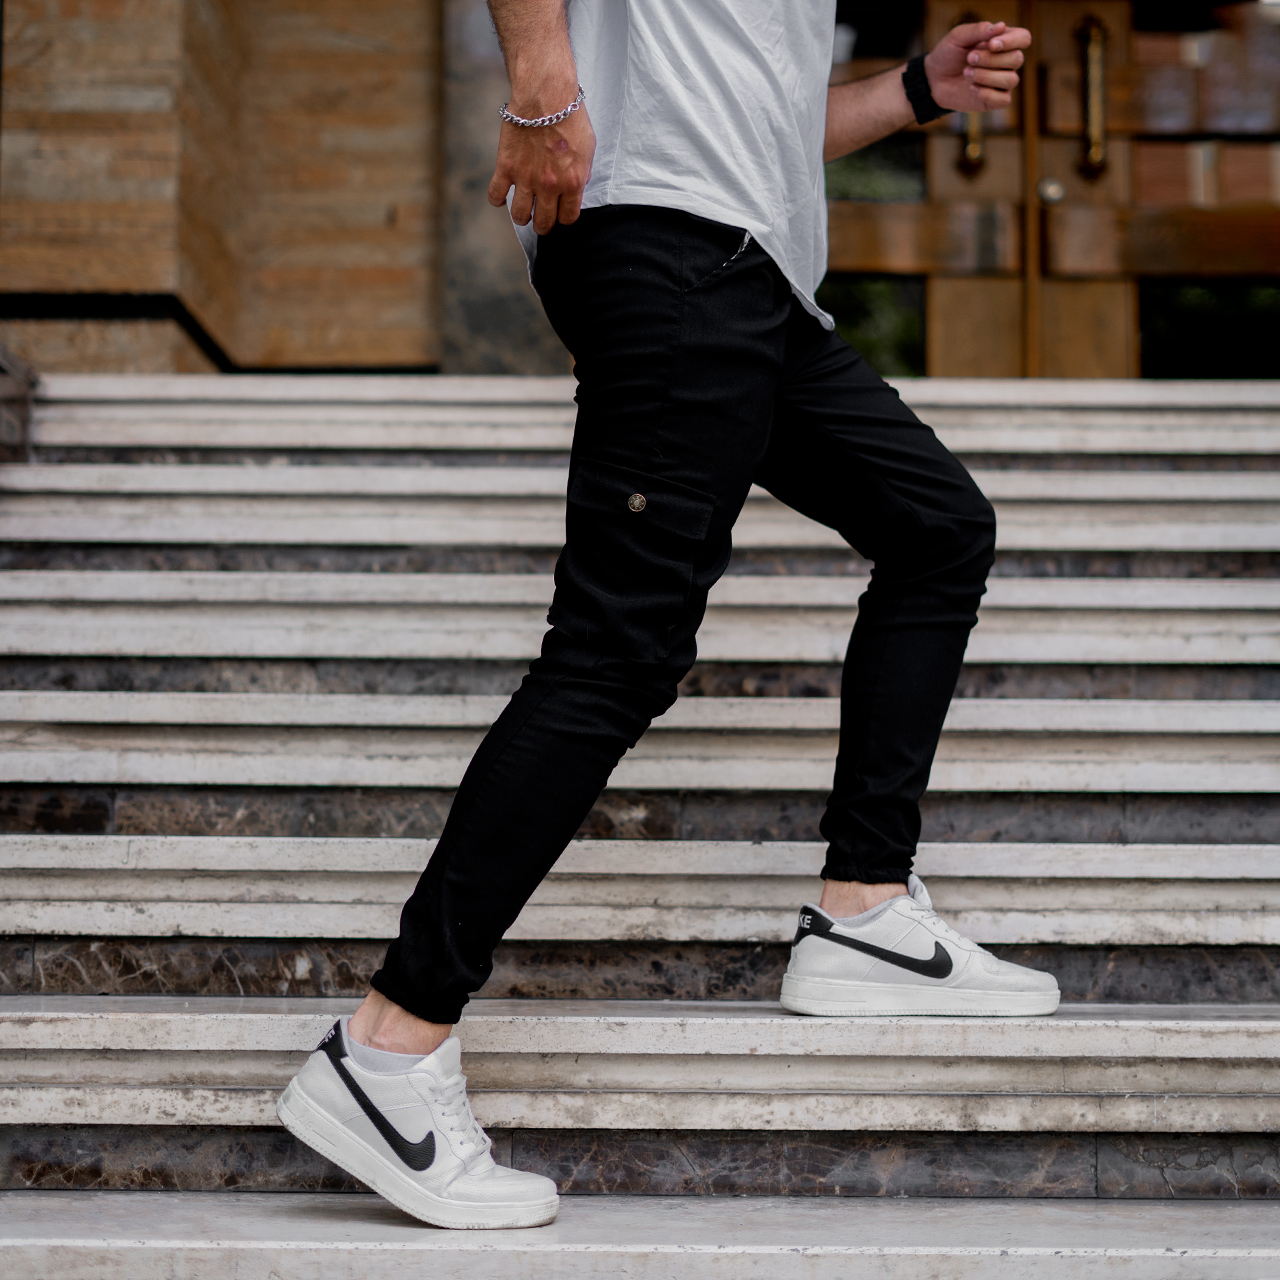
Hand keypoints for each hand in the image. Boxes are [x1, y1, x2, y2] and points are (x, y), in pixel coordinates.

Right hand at [486, 100, 595, 234]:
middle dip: (543, 225)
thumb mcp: (588, 149)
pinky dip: (498, 199)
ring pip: (520, 216)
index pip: (568, 218)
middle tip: (540, 219)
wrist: (546, 95)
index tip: (560, 213)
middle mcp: (549, 186)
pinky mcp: (506, 167)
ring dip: (522, 216)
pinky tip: (503, 195)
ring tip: (523, 210)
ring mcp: (526, 179)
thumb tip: (575, 188)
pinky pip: (496, 196)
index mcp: (573, 183)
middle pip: (544, 223)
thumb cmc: (570, 117)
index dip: (564, 217)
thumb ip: (582, 173)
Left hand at [924, 20, 1030, 113]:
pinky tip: (972, 89)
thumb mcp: (959, 37)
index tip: (991, 44)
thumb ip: (978, 30)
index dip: (1012, 41)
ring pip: (1011, 79)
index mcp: (1003, 42)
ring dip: (986, 76)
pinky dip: (987, 94)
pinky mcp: (995, 100)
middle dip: (991, 59)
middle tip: (969, 58)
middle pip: (1017, 59)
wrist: (934, 79)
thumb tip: (1001, 26)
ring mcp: (1002, 82)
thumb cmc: (948, 54)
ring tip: (966, 73)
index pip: (1024, 38)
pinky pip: (1004, 100)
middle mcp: (1007, 62)